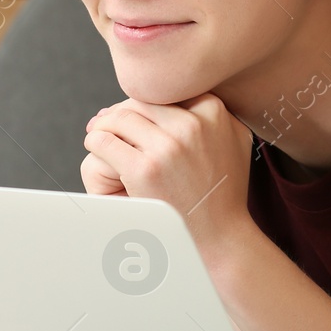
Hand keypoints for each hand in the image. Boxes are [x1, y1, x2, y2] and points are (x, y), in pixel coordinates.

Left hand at [82, 94, 254, 253]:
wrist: (220, 238)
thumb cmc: (225, 193)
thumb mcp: (236, 141)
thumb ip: (218, 112)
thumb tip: (183, 92)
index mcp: (214, 112)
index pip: (165, 91)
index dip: (145, 103)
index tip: (133, 115)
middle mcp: (193, 125)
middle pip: (138, 102)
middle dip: (120, 113)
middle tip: (105, 123)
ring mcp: (168, 147)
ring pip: (118, 117)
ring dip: (103, 126)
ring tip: (100, 137)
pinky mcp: (144, 170)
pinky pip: (103, 141)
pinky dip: (95, 143)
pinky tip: (98, 152)